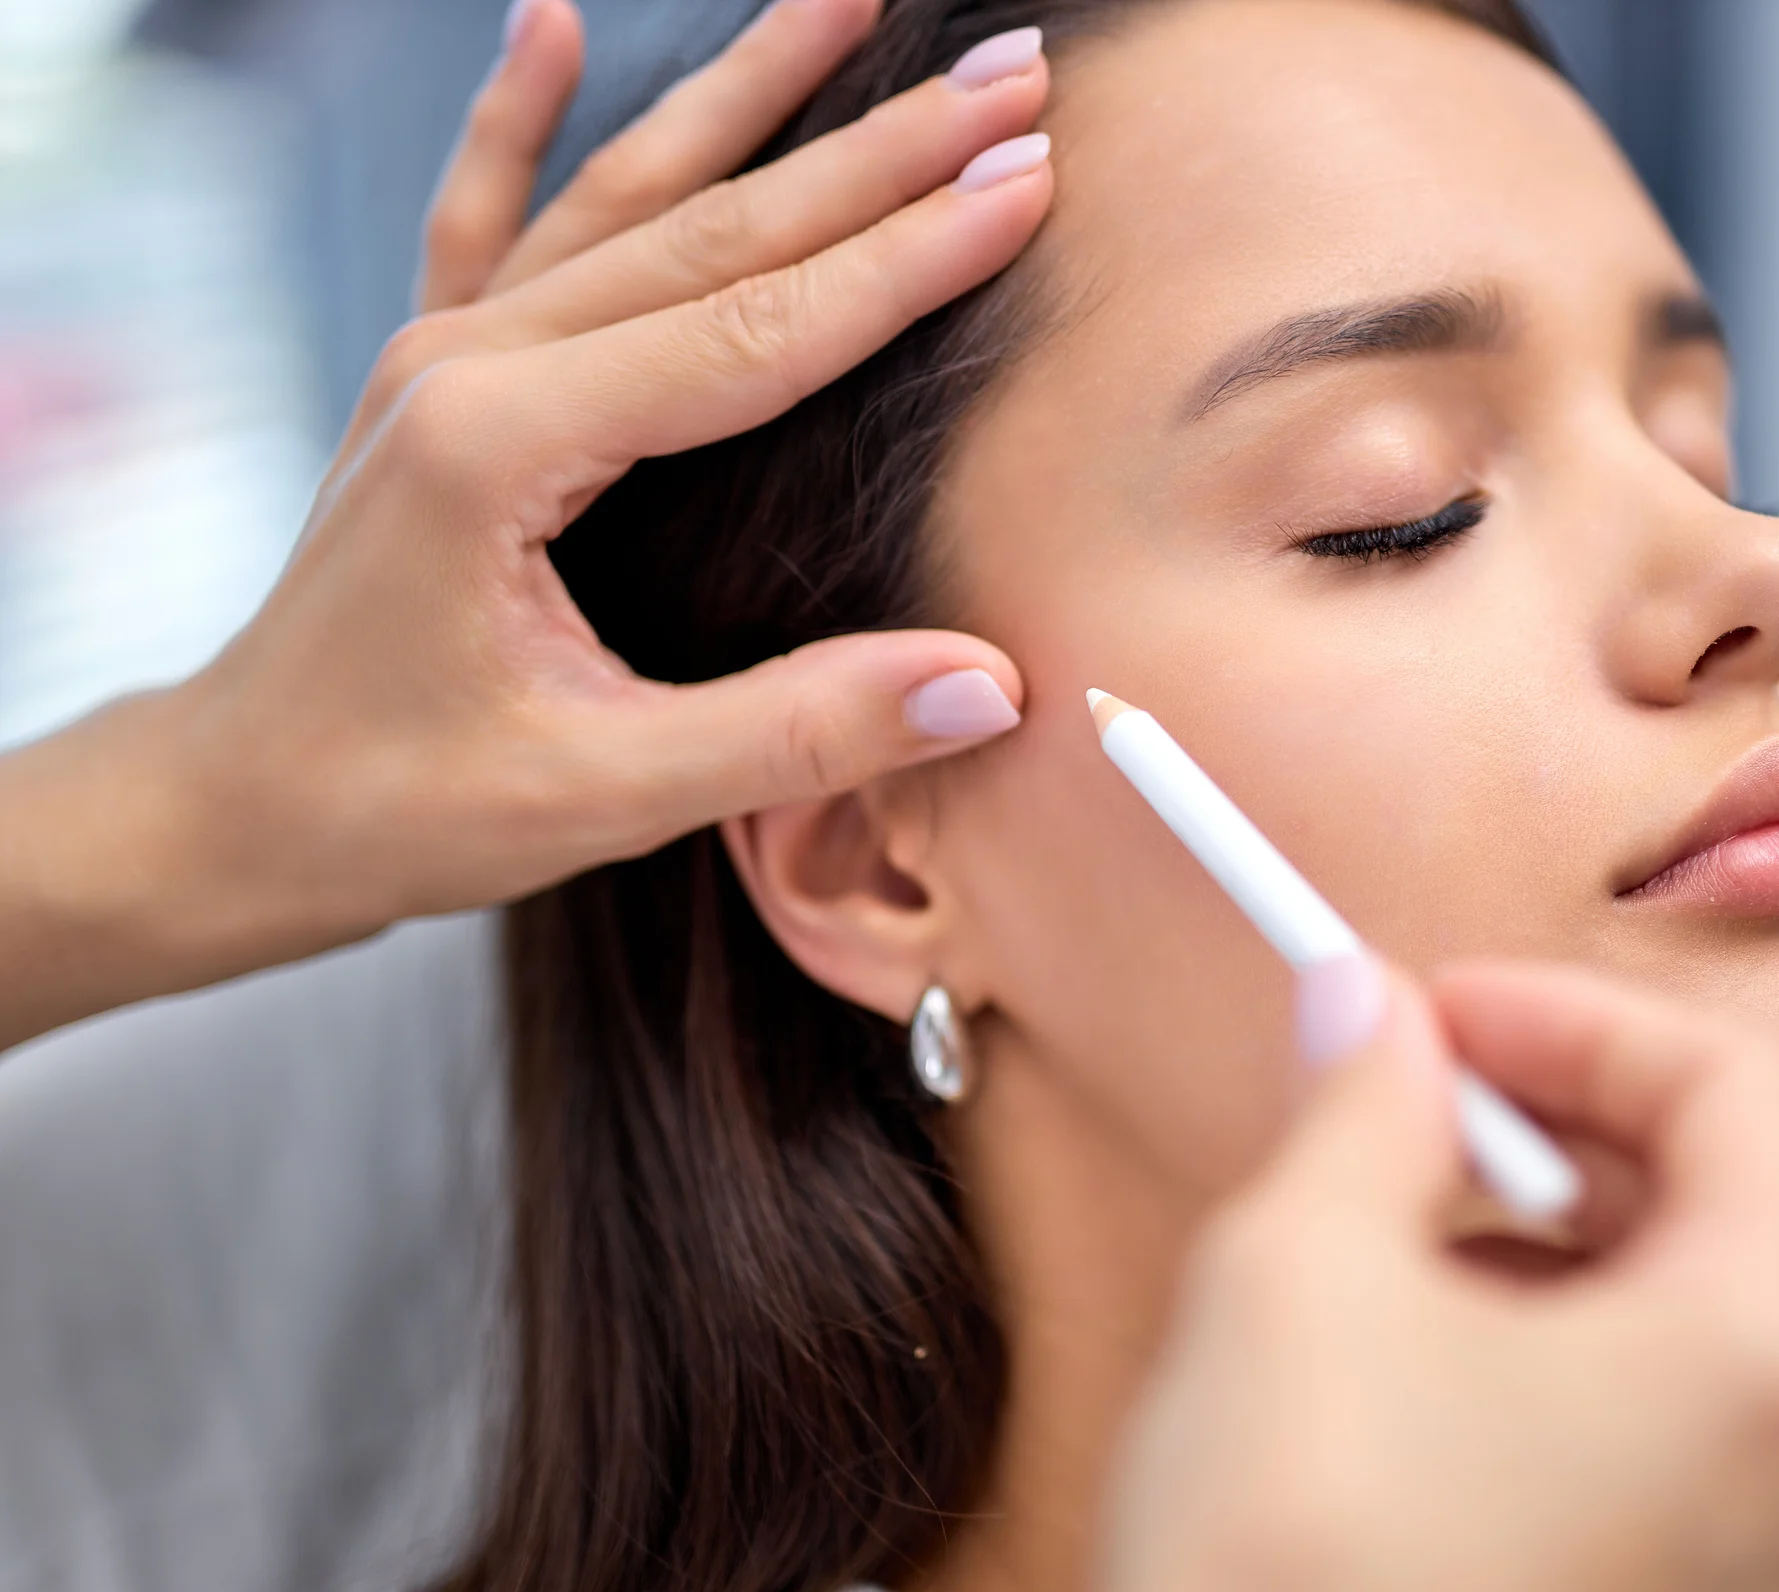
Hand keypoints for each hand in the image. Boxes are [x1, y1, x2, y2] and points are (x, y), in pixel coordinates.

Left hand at [0, 0, 1054, 1047]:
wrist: (235, 804)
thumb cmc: (395, 805)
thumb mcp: (603, 792)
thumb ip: (796, 729)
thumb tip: (983, 685)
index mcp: (505, 446)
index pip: (757, 328)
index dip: (905, 256)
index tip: (1023, 178)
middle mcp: (471, 367)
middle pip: (715, 230)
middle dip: (877, 151)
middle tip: (1009, 77)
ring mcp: (443, 356)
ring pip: (627, 193)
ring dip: (750, 94)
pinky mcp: (431, 376)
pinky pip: (488, 217)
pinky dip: (522, 119)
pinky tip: (545, 21)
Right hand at [1077, 960, 1778, 1591]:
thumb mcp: (1306, 1265)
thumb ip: (1369, 1098)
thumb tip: (1371, 1010)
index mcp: (1776, 1361)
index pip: (1739, 1089)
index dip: (1576, 1014)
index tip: (1447, 1005)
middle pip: (1738, 1193)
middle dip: (1565, 1113)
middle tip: (1413, 1080)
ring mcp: (1757, 1561)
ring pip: (1699, 1305)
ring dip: (1556, 1222)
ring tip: (1397, 1210)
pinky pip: (1666, 1417)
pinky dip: (1561, 1335)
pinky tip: (1424, 1334)